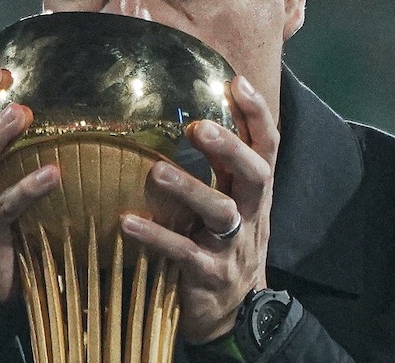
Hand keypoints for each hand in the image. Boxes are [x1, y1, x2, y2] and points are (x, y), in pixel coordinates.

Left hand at [121, 75, 276, 342]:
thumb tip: (185, 114)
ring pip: (221, 213)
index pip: (266, 146)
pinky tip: (127, 223)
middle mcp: (251, 214)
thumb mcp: (230, 204)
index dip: (257, 114)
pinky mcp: (210, 275)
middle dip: (230, 148)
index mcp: (254, 193)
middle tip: (197, 127)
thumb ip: (218, 168)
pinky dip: (157, 237)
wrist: (235, 313)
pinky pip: (184, 253)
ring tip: (156, 173)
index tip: (236, 81)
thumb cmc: (223, 245)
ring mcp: (233, 247)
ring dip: (190, 189)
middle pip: (254, 174)